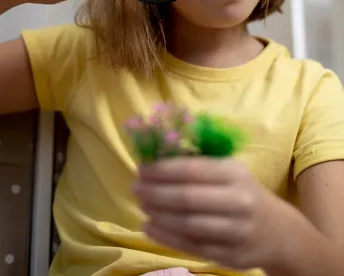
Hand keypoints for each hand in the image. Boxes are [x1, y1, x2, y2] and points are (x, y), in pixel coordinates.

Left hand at [134, 157, 289, 272]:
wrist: (279, 232)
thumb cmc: (243, 193)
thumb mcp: (230, 171)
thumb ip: (199, 165)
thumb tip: (156, 157)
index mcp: (235, 174)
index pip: (192, 170)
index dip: (163, 170)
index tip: (142, 169)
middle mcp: (238, 201)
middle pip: (188, 198)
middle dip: (156, 193)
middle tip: (136, 188)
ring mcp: (237, 231)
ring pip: (189, 225)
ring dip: (159, 216)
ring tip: (142, 207)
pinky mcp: (232, 256)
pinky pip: (194, 247)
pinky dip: (168, 238)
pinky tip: (151, 227)